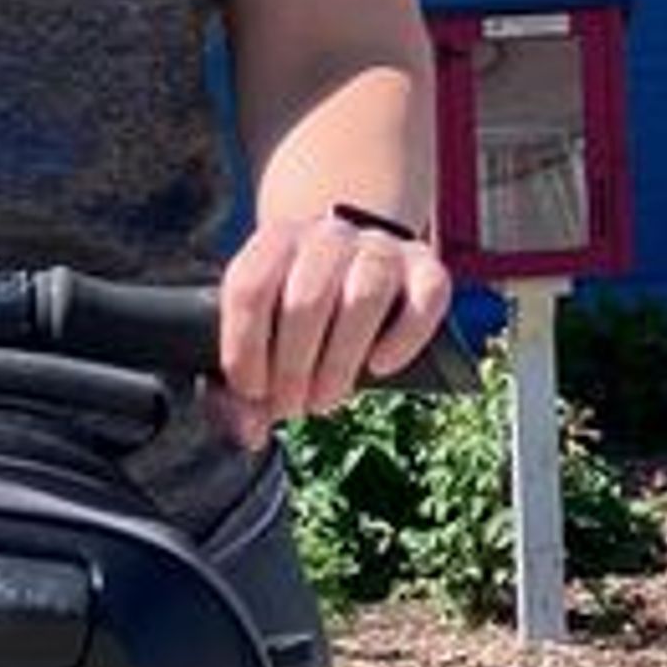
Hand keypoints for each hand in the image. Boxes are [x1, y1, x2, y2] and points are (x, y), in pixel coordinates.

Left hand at [215, 198, 452, 445]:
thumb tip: (249, 432)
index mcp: (276, 241)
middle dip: (292, 369)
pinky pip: (424, 298)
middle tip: (292, 408)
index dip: (243, 348)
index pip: (250, 287)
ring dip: (339, 363)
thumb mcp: (259, 334)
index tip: (252, 391)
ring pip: (363, 298)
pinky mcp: (427, 265)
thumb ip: (238, 387)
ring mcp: (381, 246)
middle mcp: (328, 234)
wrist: (356, 260)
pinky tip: (380, 366)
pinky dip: (402, 339)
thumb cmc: (296, 312)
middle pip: (306, 300)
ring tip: (326, 399)